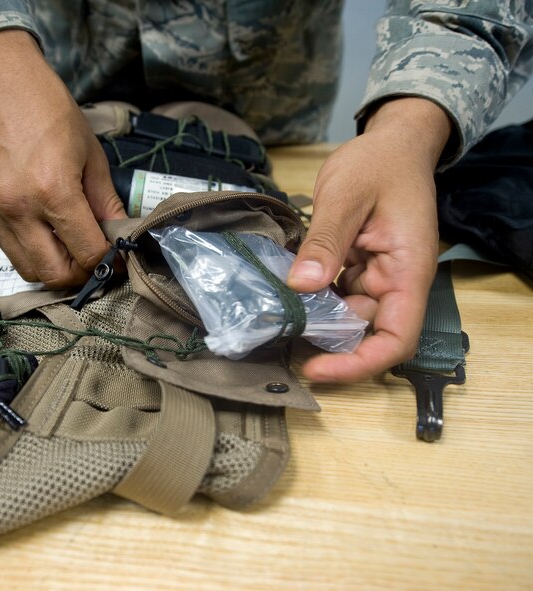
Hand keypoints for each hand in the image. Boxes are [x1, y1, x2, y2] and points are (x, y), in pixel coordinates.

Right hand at [0, 31, 126, 287]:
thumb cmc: (50, 110)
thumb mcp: (91, 154)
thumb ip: (105, 203)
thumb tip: (119, 237)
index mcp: (53, 192)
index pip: (86, 254)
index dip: (108, 263)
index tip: (117, 259)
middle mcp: (19, 209)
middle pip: (54, 275)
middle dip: (81, 275)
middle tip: (94, 259)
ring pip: (28, 270)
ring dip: (54, 269)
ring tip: (71, 249)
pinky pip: (8, 250)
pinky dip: (31, 252)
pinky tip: (46, 233)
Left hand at [287, 98, 451, 381]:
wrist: (390, 142)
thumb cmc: (378, 163)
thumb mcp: (346, 196)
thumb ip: (325, 241)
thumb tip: (301, 286)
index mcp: (407, 272)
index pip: (395, 339)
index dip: (358, 364)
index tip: (316, 368)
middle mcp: (394, 282)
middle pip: (366, 334)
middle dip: (326, 343)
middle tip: (278, 336)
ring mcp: (376, 277)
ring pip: (346, 317)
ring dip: (315, 320)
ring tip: (274, 315)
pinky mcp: (357, 268)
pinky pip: (335, 295)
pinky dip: (312, 298)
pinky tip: (283, 293)